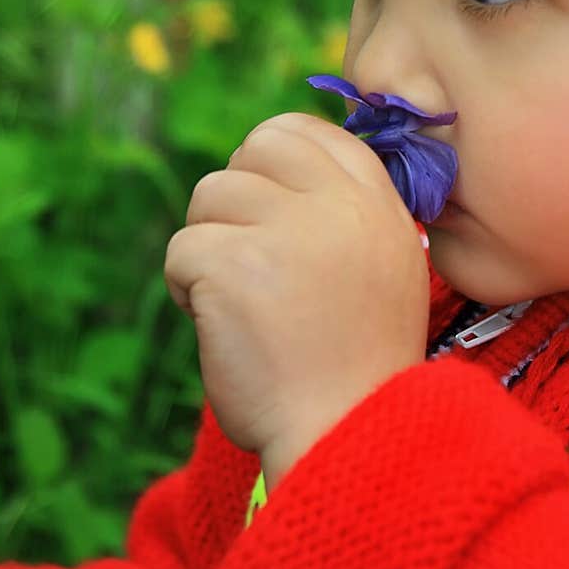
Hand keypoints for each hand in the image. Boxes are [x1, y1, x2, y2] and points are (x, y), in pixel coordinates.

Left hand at [164, 112, 430, 487]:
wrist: (344, 437)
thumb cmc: (356, 365)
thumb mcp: (387, 268)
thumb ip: (345, 213)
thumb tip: (280, 164)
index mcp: (377, 205)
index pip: (309, 131)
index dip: (272, 155)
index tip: (263, 201)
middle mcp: (337, 206)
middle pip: (253, 150)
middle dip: (234, 197)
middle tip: (243, 254)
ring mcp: (286, 230)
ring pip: (210, 195)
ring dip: (208, 246)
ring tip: (238, 302)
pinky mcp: (234, 263)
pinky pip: (182, 248)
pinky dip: (186, 288)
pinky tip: (218, 326)